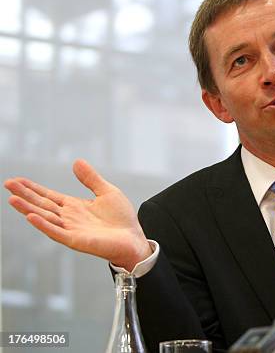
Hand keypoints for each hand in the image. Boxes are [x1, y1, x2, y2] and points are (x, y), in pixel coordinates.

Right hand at [4, 159, 151, 270]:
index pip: (49, 196)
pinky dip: (43, 225)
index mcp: (74, 206)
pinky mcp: (76, 240)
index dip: (33, 188)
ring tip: (12, 198)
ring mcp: (70, 229)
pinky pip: (56, 232)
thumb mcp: (107, 192)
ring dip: (28, 208)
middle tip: (8, 183)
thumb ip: (91, 179)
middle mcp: (69, 218)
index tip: (17, 180)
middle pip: (42, 204)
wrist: (134, 239)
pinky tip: (31, 216)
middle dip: (25, 195)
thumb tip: (77, 162)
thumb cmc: (121, 219)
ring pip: (44, 217)